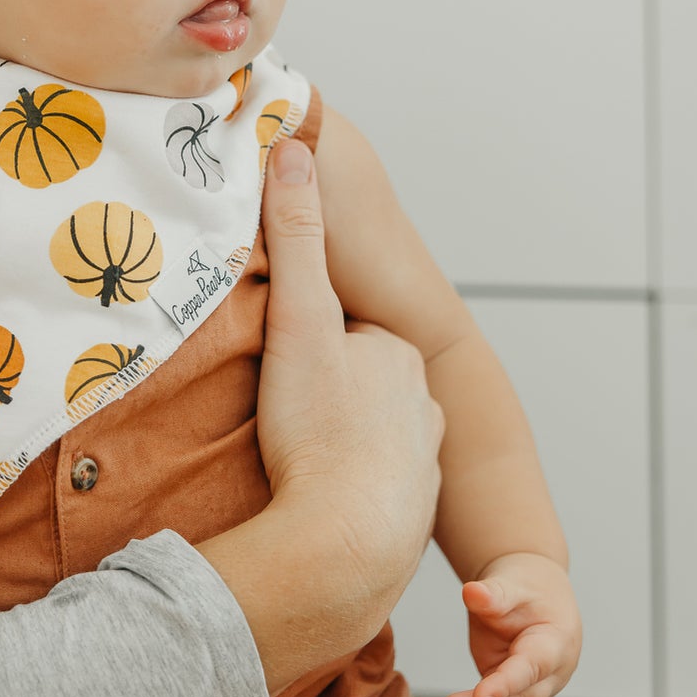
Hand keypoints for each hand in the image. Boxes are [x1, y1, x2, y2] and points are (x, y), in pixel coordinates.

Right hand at [257, 137, 443, 616]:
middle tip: (276, 410)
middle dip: (322, 392)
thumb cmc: (317, 432)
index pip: (347, 328)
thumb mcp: (297, 322)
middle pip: (358, 384)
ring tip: (289, 457)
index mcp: (398, 356)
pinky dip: (343, 492)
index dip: (306, 338)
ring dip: (332, 445)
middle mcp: (420, 408)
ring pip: (367, 439)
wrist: (341, 550)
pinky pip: (368, 493)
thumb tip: (291, 146)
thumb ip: (293, 235)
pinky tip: (311, 499)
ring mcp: (419, 467)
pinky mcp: (406, 521)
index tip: (275, 356)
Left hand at [433, 551, 581, 696]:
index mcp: (555, 645)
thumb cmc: (526, 589)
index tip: (480, 696)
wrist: (536, 594)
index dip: (506, 684)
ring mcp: (535, 688)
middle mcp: (551, 675)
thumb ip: (494, 592)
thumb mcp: (513, 583)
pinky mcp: (517, 695)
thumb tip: (471, 592)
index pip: (530, 669)